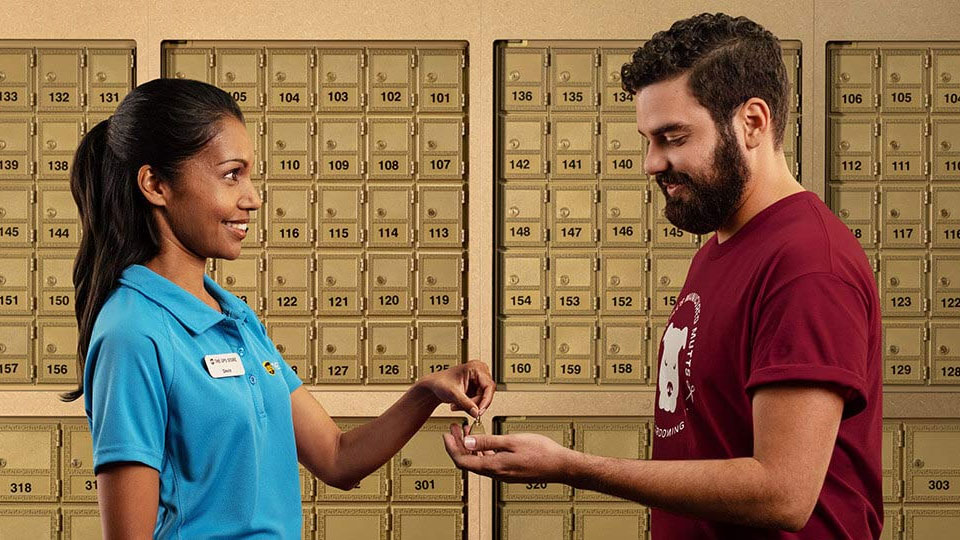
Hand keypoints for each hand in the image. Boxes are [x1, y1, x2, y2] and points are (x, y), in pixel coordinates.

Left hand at [417, 360, 494, 418]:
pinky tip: (459, 404)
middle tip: (465, 409)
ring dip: (470, 406)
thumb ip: (466, 403)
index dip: (486, 400)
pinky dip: (469, 405)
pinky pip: (478, 401)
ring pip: (482, 399)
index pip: (489, 386)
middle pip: (486, 393)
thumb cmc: (440, 382)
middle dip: (475, 403)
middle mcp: (480, 372)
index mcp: (476, 367)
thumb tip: (476, 412)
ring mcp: (478, 380)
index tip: (480, 410)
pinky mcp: (476, 388)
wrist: (433, 386)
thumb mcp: (453, 393)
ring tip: (457, 405)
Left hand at [442, 423, 573, 482]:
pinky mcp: (509, 471)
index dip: (451, 448)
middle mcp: (496, 473)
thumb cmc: (541, 452)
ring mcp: (503, 473)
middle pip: (468, 462)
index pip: (462, 461)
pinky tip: (484, 441)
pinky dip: (482, 451)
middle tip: (454, 429)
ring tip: (467, 431)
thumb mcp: (511, 441)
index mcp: (494, 467)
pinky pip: (489, 463)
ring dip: (470, 447)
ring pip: (478, 462)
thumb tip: (467, 443)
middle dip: (458, 445)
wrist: (560, 465)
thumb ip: (488, 442)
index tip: (446, 435)